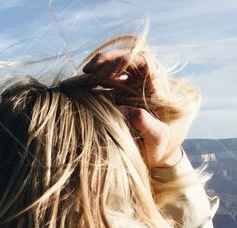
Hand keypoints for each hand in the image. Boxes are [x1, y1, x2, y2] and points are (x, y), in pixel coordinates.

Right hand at [82, 49, 193, 167]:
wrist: (155, 154)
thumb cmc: (160, 146)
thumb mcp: (157, 138)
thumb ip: (146, 124)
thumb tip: (125, 110)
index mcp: (157, 87)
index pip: (145, 61)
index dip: (126, 61)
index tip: (109, 75)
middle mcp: (144, 82)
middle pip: (128, 57)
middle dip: (108, 59)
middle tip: (89, 70)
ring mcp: (130, 88)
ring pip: (115, 66)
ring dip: (98, 68)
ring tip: (83, 76)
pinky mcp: (117, 95)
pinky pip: (105, 82)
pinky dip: (92, 81)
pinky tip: (81, 87)